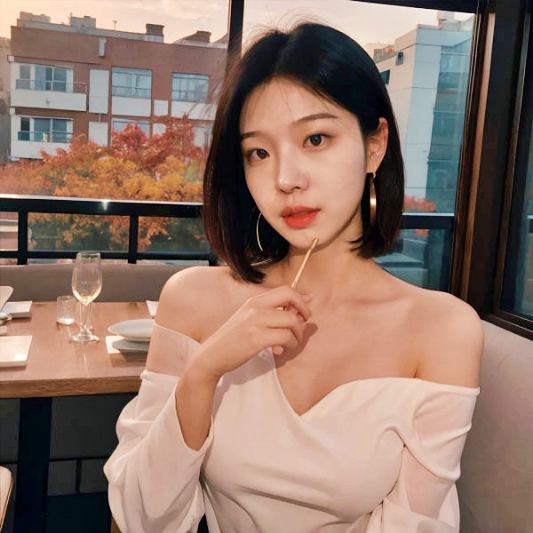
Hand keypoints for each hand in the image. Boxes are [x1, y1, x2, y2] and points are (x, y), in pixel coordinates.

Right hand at [189, 285, 311, 381]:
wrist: (211, 356)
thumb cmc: (234, 339)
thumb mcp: (250, 319)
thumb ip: (272, 311)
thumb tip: (306, 300)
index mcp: (254, 301)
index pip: (286, 290)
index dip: (300, 300)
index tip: (304, 313)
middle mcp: (255, 307)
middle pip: (291, 297)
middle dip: (304, 311)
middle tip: (303, 326)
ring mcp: (255, 322)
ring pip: (292, 320)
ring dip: (297, 335)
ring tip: (290, 343)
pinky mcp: (256, 338)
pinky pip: (286, 337)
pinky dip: (289, 345)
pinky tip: (279, 350)